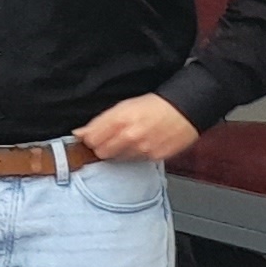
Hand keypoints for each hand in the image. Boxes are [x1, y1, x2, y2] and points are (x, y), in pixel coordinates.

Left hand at [76, 92, 199, 165]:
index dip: (88, 138)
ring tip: (129, 140)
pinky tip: (142, 144)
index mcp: (119, 120)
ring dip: (118, 152)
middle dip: (101, 147)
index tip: (90, 137)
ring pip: (117, 159)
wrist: (186, 109)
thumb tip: (79, 133)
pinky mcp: (154, 157)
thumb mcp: (123, 106)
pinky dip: (134, 155)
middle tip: (109, 139)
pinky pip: (135, 161)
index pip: (90, 139)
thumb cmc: (154, 105)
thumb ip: (100, 122)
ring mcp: (142, 148)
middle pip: (101, 152)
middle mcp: (129, 136)